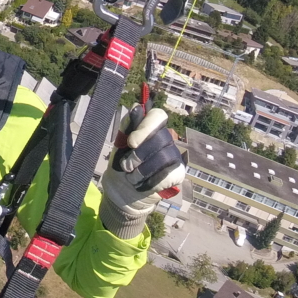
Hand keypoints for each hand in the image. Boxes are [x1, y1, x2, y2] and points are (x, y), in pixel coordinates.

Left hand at [98, 105, 185, 239]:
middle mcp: (166, 139)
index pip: (158, 116)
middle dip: (139, 154)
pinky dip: (150, 181)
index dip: (145, 127)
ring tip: (131, 176)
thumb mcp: (120, 145)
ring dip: (142, 170)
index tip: (131, 142)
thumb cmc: (121, 163)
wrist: (122, 190)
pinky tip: (141, 183)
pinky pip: (168, 174)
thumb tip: (137, 106)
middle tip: (126, 165)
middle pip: (161, 138)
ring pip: (164, 157)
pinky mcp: (178, 173)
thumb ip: (127, 126)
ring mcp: (174, 156)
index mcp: (151, 129)